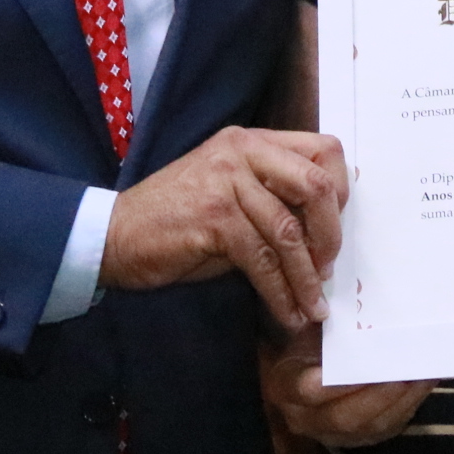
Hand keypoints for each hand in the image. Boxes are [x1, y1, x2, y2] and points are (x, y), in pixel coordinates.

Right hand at [101, 125, 344, 330]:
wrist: (113, 234)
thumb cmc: (177, 217)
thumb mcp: (231, 190)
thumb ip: (272, 195)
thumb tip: (324, 232)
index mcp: (252, 141)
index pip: (324, 150)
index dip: (340, 192)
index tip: (333, 231)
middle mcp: (243, 152)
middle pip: (315, 186)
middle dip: (331, 236)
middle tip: (328, 271)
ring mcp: (227, 182)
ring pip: (288, 232)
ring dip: (305, 278)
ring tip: (312, 308)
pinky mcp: (214, 218)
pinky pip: (262, 261)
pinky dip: (279, 293)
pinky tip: (286, 312)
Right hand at [265, 323, 431, 448]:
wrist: (305, 381)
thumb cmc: (310, 349)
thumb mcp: (307, 334)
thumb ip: (328, 327)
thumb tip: (361, 304)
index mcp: (286, 387)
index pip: (308, 389)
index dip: (337, 382)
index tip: (364, 360)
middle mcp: (306, 418)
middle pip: (345, 416)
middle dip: (378, 394)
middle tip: (404, 371)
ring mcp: (336, 435)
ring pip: (371, 425)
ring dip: (402, 400)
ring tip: (422, 373)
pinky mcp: (363, 439)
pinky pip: (390, 426)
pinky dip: (411, 403)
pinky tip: (425, 381)